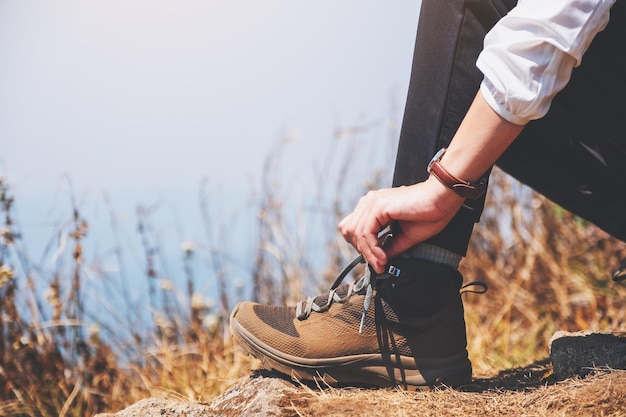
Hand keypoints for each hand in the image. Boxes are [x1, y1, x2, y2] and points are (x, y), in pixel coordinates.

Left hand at [338, 176, 464, 272]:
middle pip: (350, 231)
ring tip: (382, 265)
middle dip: (363, 252)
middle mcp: (370, 201)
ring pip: (357, 234)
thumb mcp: (404, 236)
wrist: (443, 200)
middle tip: (379, 266)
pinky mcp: (378, 206)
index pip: (352, 227)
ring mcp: (372, 202)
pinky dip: (373, 249)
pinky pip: (367, 233)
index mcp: (373, 205)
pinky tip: (384, 259)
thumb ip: (389, 246)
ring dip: (369, 254)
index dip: (360, 246)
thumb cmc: (429, 215)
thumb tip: (378, 261)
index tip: (376, 261)